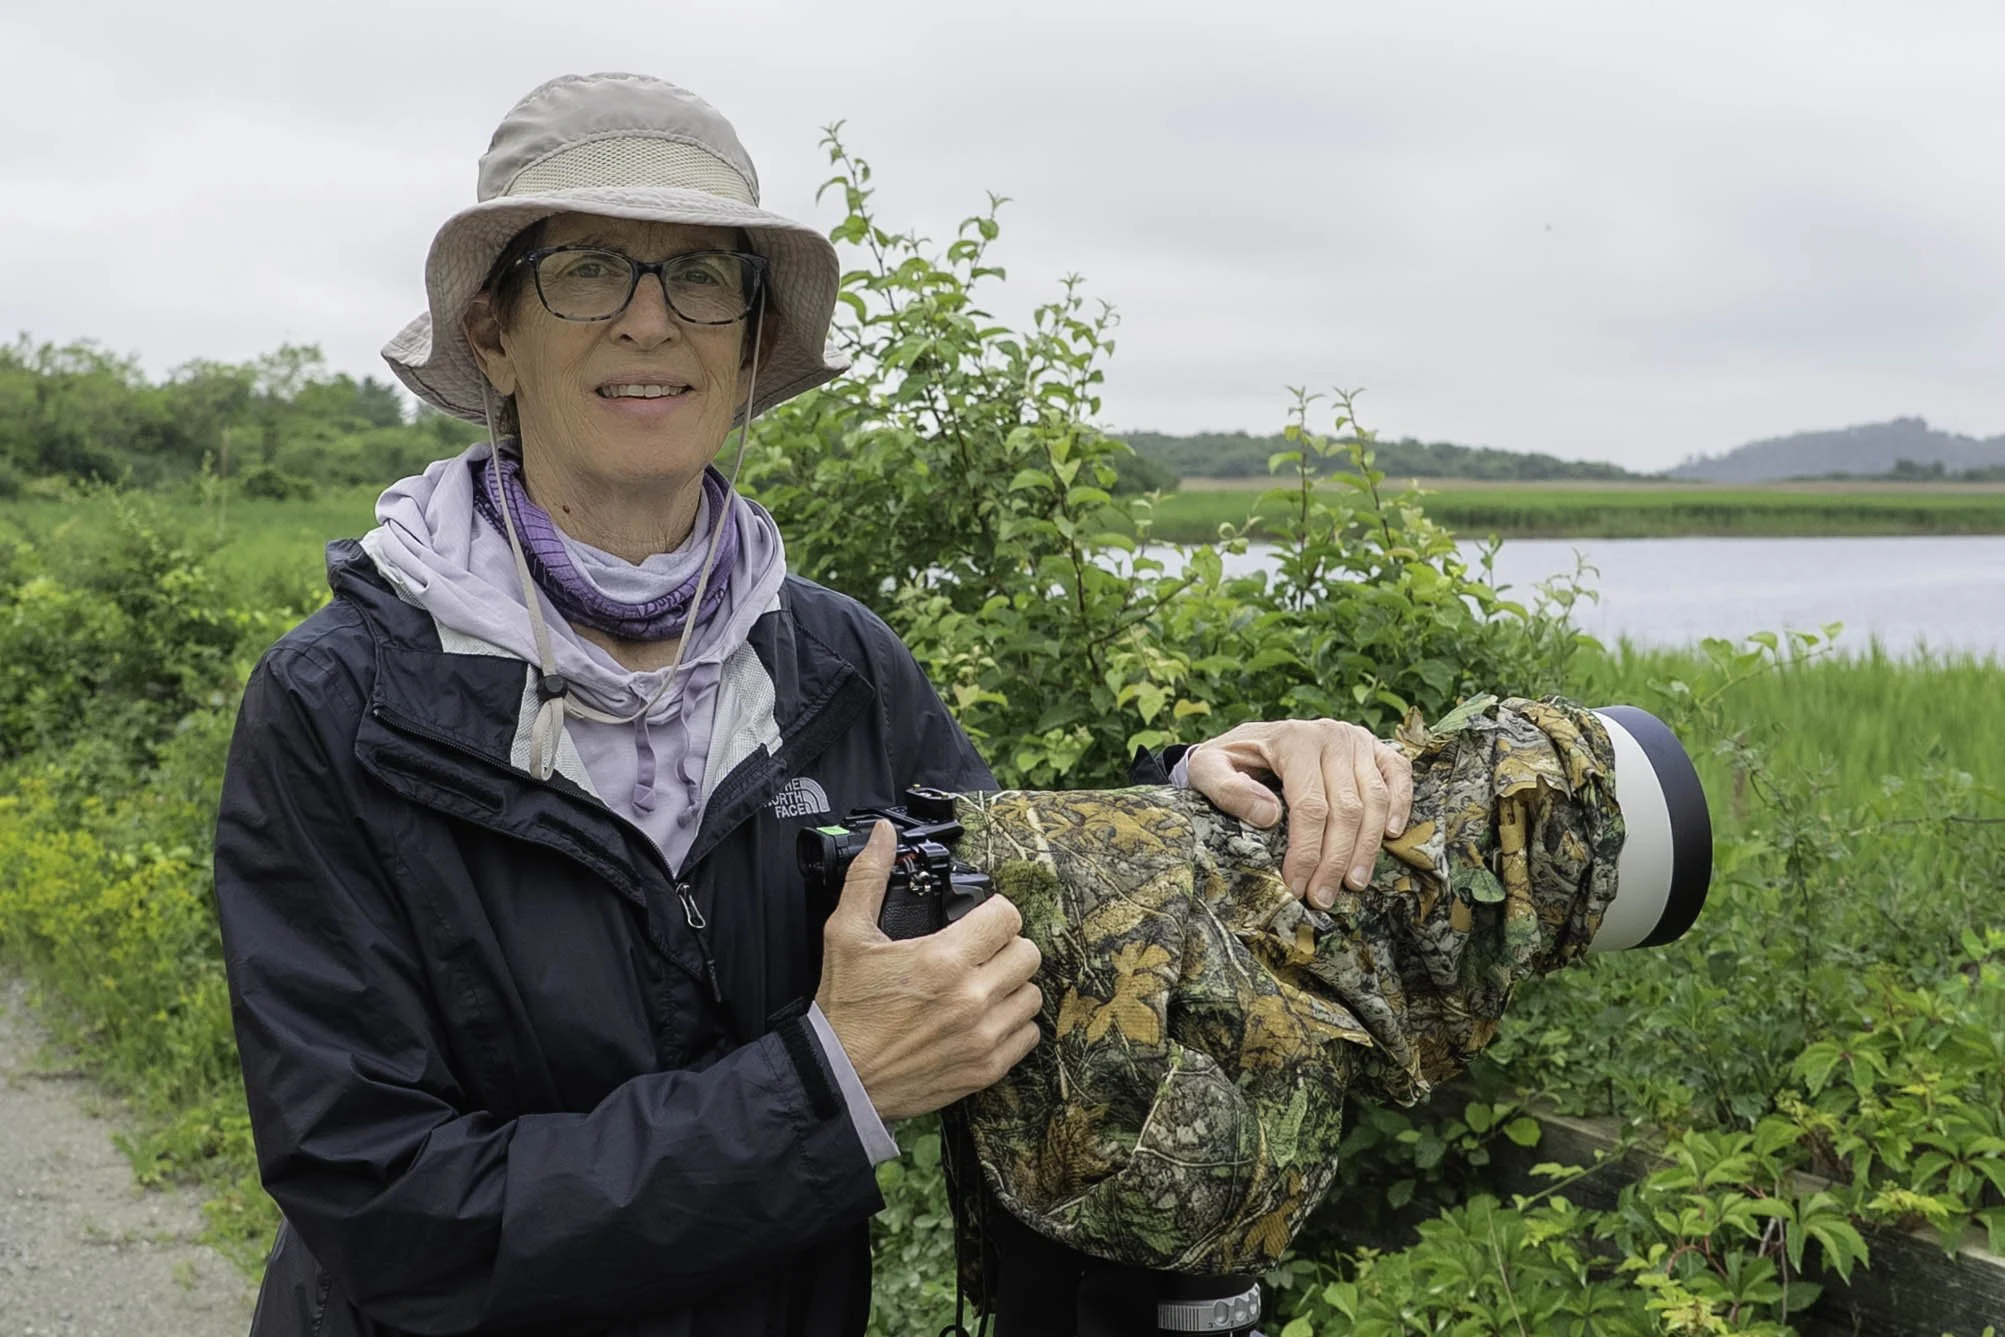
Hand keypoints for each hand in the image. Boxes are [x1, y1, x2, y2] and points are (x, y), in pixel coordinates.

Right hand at [815, 821, 1043, 1120]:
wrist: (838, 1079)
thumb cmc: (844, 1007)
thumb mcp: (847, 934)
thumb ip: (868, 877)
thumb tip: (884, 833)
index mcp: (943, 959)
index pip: (1008, 917)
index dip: (995, 913)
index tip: (980, 921)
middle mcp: (971, 997)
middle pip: (1028, 953)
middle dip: (1006, 948)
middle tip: (981, 954)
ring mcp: (982, 1036)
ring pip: (1031, 994)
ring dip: (1012, 986)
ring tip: (983, 986)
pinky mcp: (985, 1068)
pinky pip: (1027, 1035)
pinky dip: (1012, 1024)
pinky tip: (985, 1019)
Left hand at [1185, 719, 1413, 908]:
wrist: (1250, 738)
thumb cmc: (1230, 760)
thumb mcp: (1208, 768)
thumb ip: (1225, 789)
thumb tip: (1269, 817)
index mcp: (1293, 740)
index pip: (1309, 806)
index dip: (1306, 851)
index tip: (1297, 887)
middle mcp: (1331, 736)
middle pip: (1346, 808)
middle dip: (1335, 860)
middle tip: (1324, 898)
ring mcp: (1357, 740)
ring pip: (1375, 799)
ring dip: (1367, 847)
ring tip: (1354, 884)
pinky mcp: (1375, 746)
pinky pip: (1399, 773)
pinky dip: (1402, 803)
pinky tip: (1391, 836)